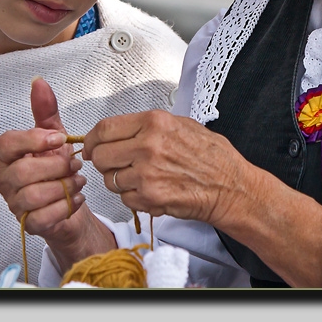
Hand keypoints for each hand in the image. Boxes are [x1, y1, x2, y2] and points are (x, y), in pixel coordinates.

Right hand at [0, 77, 116, 269]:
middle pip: (23, 172)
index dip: (34, 140)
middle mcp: (6, 180)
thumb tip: (39, 82)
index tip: (59, 139)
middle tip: (75, 164)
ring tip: (78, 180)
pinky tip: (76, 197)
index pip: (7, 144)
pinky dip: (66, 206)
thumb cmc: (57, 168)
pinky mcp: (29, 225)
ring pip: (34, 196)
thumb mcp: (54, 135)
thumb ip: (45, 111)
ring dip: (63, 186)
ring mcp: (15, 204)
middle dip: (56, 167)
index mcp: (8, 156)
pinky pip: (44, 218)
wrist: (70, 202)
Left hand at [81, 109, 252, 227]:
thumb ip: (149, 125)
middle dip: (102, 161)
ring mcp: (147, 174)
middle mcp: (148, 146)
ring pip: (109, 179)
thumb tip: (119, 130)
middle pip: (100, 155)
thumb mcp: (183, 124)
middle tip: (113, 163)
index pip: (105, 128)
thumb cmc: (212, 157)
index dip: (92, 139)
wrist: (230, 187)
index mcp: (155, 123)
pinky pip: (124, 198)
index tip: (91, 145)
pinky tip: (150, 190)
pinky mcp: (149, 197)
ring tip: (139, 178)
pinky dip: (132, 197)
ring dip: (118, 181)